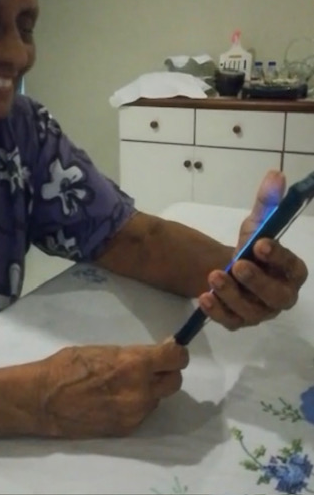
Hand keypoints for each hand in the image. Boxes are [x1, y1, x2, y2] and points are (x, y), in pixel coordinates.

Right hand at [30, 341, 187, 437]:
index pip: (176, 357)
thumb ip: (133, 354)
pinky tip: (115, 398)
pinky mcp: (126, 429)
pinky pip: (143, 413)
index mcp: (134, 364)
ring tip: (125, 383)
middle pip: (175, 381)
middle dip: (168, 371)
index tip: (172, 349)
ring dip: (150, 389)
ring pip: (158, 398)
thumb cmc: (69, 365)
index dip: (177, 351)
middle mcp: (140, 390)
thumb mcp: (104, 350)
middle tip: (153, 366)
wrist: (44, 400)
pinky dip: (137, 404)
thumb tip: (154, 353)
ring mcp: (135, 413)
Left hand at [198, 170, 307, 329]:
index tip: (261, 243)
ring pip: (251, 312)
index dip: (279, 257)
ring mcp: (260, 312)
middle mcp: (281, 297)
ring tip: (214, 276)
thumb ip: (267, 203)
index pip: (292, 267)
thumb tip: (275, 174)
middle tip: (238, 265)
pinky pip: (230, 322)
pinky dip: (217, 312)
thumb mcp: (257, 224)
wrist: (234, 268)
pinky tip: (204, 297)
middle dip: (257, 282)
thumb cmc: (252, 248)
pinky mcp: (239, 321)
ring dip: (232, 295)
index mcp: (292, 272)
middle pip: (277, 297)